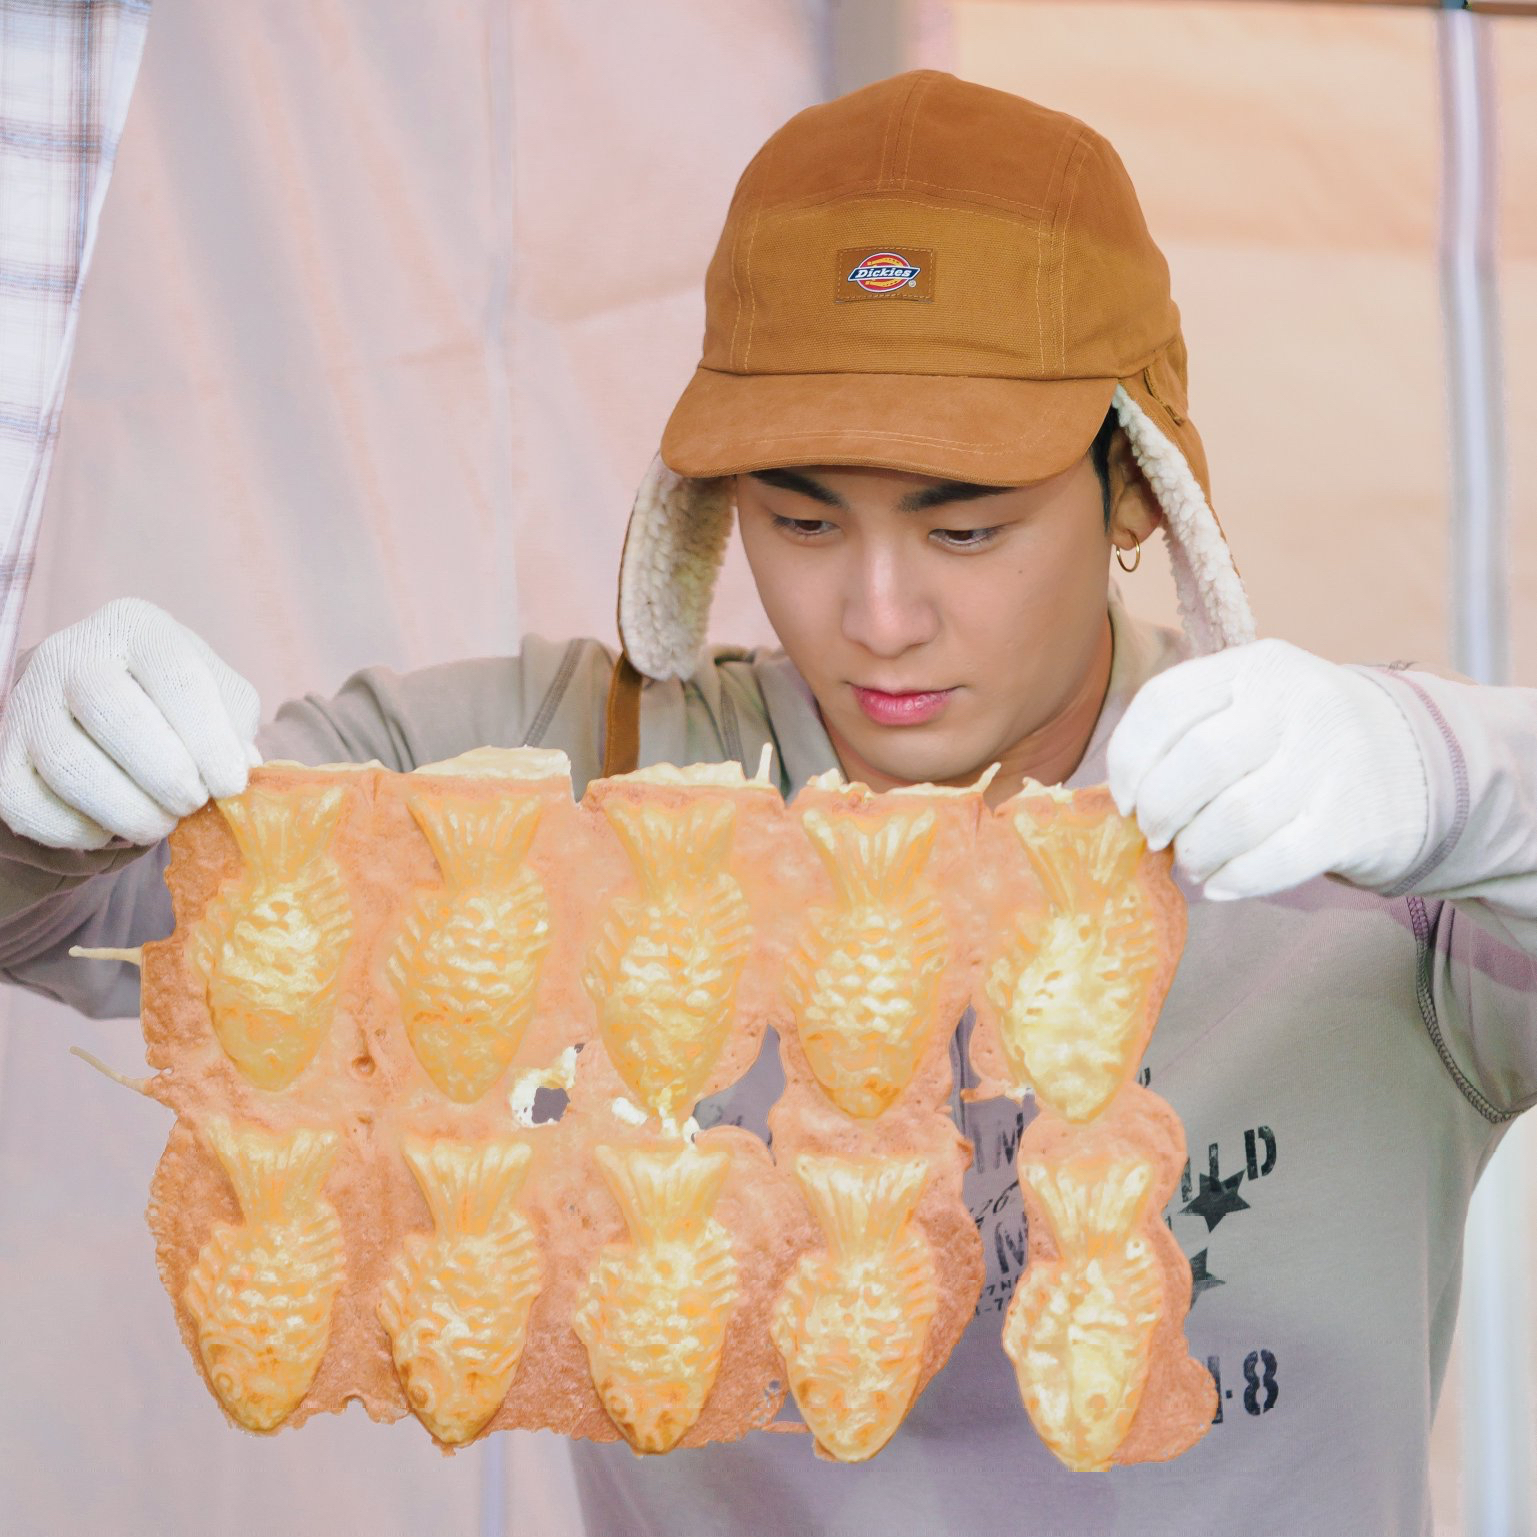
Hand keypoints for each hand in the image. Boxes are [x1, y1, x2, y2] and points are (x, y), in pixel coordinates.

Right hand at [0, 597, 261, 849]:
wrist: (102, 715)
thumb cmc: (176, 705)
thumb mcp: (218, 697)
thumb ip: (235, 724)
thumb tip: (237, 770)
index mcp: (137, 626)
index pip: (178, 677)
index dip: (210, 740)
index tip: (231, 786)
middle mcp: (71, 652)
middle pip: (116, 716)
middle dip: (166, 775)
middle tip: (192, 804)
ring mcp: (28, 700)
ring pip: (70, 766)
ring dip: (127, 811)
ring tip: (160, 823)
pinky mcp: (3, 752)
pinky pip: (28, 805)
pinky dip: (76, 832)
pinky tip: (110, 832)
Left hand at [1106, 637, 1428, 900]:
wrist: (1415, 760)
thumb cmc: (1299, 739)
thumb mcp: (1253, 704)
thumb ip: (1191, 732)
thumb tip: (1123, 801)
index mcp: (1256, 666)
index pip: (1164, 703)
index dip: (1128, 760)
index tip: (1124, 799)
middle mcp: (1296, 702)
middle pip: (1198, 762)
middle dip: (1159, 811)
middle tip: (1156, 835)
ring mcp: (1331, 760)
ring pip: (1234, 818)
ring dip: (1196, 852)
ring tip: (1192, 860)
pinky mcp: (1355, 820)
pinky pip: (1275, 860)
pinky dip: (1235, 879)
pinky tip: (1221, 883)